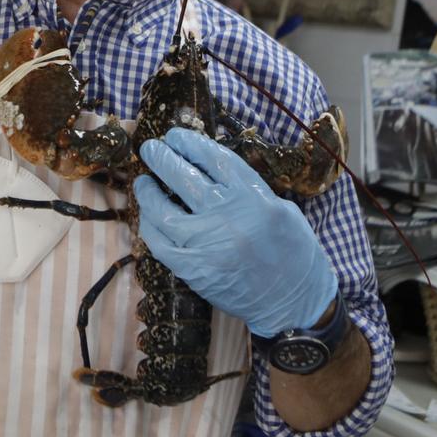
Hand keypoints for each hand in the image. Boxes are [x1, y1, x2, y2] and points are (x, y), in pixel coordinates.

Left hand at [134, 127, 337, 339]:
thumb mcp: (282, 209)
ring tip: (143, 181)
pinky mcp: (193, 269)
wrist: (293, 301)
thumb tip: (213, 169)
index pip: (212, 158)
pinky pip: (159, 243)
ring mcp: (206, 243)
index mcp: (252, 195)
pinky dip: (149, 226)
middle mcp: (227, 214)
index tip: (175, 136)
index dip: (189, 143)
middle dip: (162, 158)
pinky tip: (148, 216)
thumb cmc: (293, 252)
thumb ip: (249, 189)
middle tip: (151, 149)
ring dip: (148, 192)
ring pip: (162, 210)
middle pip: (183, 177)